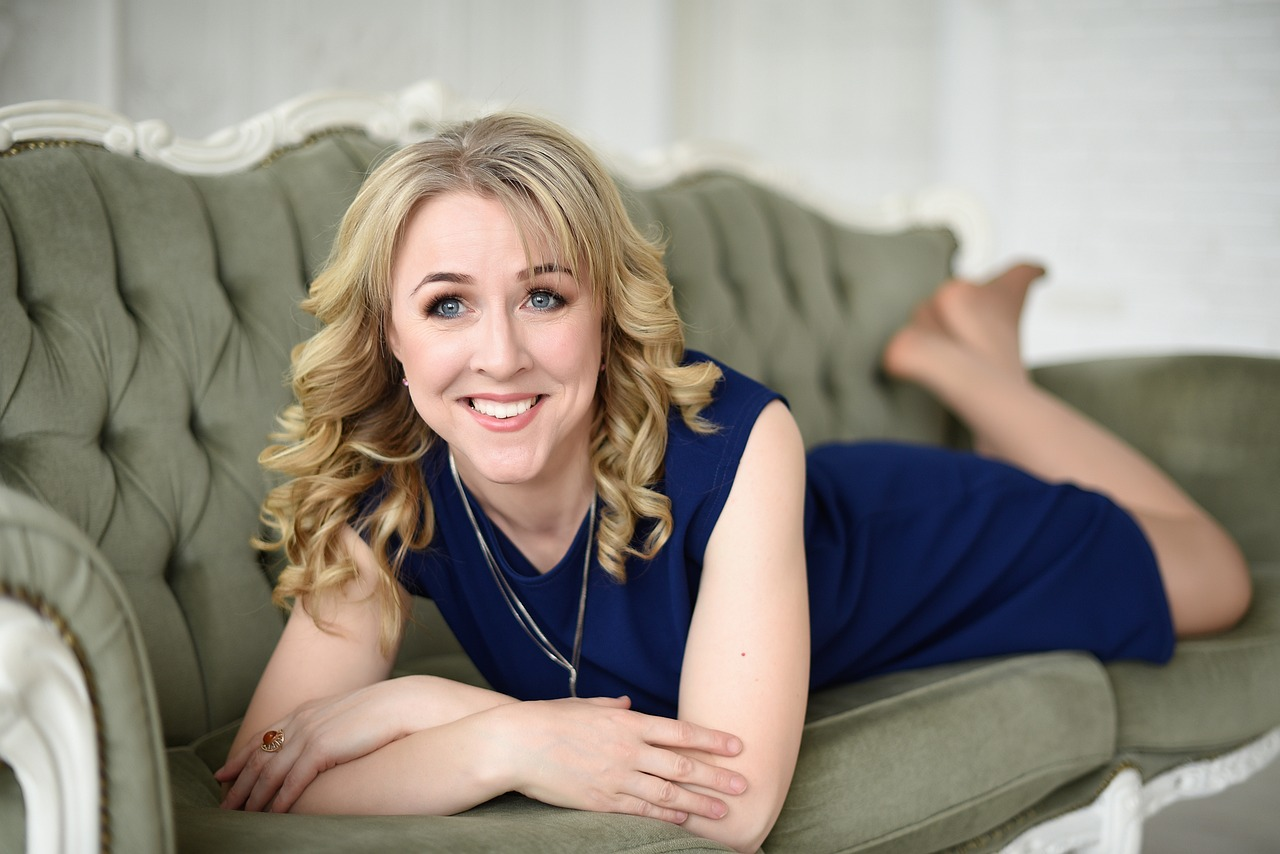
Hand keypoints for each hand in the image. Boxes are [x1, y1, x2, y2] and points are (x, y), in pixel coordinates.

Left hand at [216, 679, 415, 812]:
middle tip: (223, 805)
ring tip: (242, 816)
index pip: (262, 738)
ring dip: (253, 797)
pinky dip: (280, 799)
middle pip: (259, 757)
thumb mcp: (342, 716)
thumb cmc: (379, 713)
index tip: (222, 773)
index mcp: (304, 712)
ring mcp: (310, 734)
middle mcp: (301, 721)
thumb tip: (316, 745)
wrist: (400, 704)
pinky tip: (273, 813)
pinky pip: (294, 780)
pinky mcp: (322, 748)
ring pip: (270, 772)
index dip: (239, 757)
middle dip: (238, 784)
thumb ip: (323, 727)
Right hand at [494, 696, 747, 824]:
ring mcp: (616, 777)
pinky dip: (666, 816)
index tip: (738, 746)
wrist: (515, 744)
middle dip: (716, 776)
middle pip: (682, 766)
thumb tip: (625, 705)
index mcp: (627, 723)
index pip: (681, 731)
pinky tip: (684, 819)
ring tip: (724, 812)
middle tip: (744, 784)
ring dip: (699, 804)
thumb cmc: (548, 720)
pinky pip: (641, 810)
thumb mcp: (584, 705)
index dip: (712, 739)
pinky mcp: (602, 801)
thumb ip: (609, 708)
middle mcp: (628, 750)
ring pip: (668, 794)